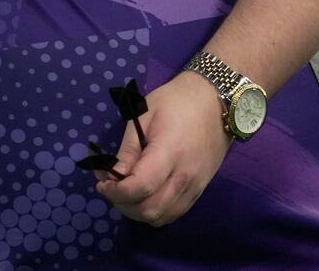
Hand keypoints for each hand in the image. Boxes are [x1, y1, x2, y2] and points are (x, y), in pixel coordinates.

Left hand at [94, 71, 230, 227]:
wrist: (216, 101)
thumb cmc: (176, 101)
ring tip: (126, 192)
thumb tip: (112, 175)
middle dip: (123, 204)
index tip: (102, 182)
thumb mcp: (144, 115)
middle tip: (111, 187)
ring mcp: (195, 187)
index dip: (116, 192)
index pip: (139, 188)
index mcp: (169, 153)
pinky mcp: (200, 190)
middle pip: (150, 209)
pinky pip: (174, 213)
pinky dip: (155, 211)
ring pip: (162, 217)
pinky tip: (145, 196)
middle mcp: (184, 177)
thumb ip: (128, 149)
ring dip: (138, 212)